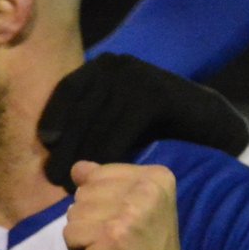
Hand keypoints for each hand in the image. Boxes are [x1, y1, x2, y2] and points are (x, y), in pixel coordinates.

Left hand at [38, 54, 248, 191]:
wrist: (204, 119)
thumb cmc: (152, 124)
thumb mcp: (113, 115)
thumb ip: (85, 120)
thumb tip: (46, 144)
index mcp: (101, 66)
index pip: (68, 90)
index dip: (54, 117)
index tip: (44, 147)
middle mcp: (117, 64)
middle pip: (81, 109)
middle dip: (66, 146)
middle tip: (53, 178)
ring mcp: (138, 76)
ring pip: (100, 122)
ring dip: (84, 156)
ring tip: (71, 185)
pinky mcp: (156, 94)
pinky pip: (123, 129)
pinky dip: (109, 154)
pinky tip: (102, 175)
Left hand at [62, 161, 179, 249]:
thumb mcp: (132, 208)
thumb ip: (105, 184)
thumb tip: (78, 168)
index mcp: (157, 178)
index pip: (97, 174)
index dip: (99, 201)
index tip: (124, 222)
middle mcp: (148, 190)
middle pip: (84, 192)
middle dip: (90, 218)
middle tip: (117, 239)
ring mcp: (130, 214)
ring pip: (74, 212)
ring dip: (84, 235)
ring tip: (110, 249)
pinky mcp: (111, 238)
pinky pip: (70, 234)